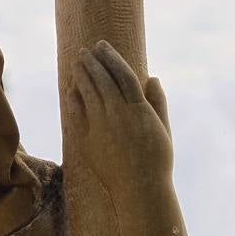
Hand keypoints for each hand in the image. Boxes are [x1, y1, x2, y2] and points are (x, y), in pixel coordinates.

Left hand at [66, 40, 172, 196]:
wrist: (140, 189)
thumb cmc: (156, 160)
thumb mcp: (163, 129)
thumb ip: (158, 102)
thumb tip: (153, 78)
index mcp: (139, 109)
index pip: (122, 74)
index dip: (111, 57)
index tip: (102, 46)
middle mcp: (119, 114)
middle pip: (102, 79)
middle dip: (92, 62)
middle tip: (84, 51)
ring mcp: (102, 126)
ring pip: (88, 93)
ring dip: (81, 75)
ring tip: (76, 64)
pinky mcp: (88, 140)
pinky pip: (78, 114)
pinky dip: (74, 99)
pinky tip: (71, 90)